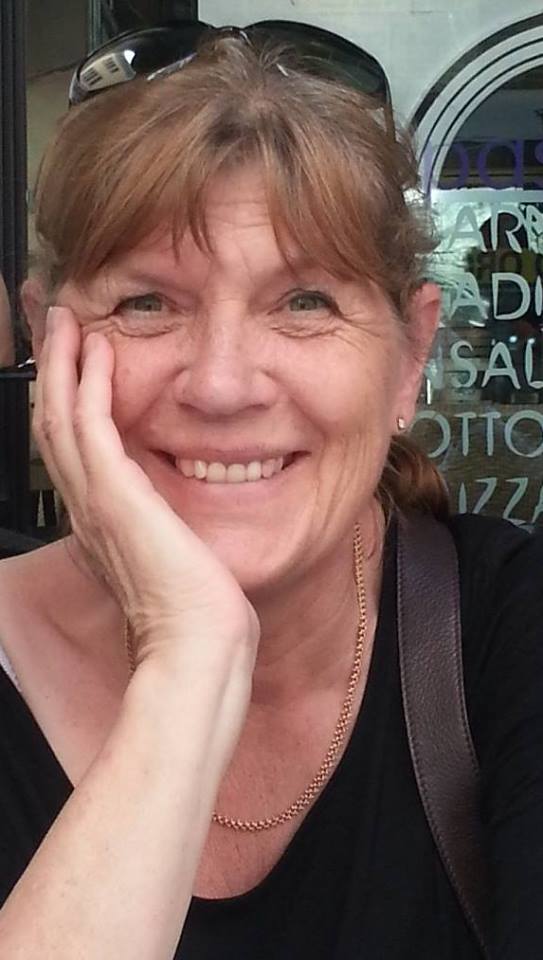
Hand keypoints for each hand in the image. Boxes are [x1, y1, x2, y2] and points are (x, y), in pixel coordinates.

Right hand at [33, 306, 259, 670]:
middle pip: (52, 425)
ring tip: (66, 322)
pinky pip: (90, 425)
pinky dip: (87, 383)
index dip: (65, 403)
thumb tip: (174, 516)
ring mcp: (95, 502)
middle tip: (56, 326)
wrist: (197, 646)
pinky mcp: (115, 495)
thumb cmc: (194, 615)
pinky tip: (96, 351)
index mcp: (99, 523)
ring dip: (61, 363)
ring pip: (59, 416)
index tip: (74, 365)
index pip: (71, 450)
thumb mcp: (172, 560)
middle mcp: (86, 510)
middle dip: (52, 371)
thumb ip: (163, 530)